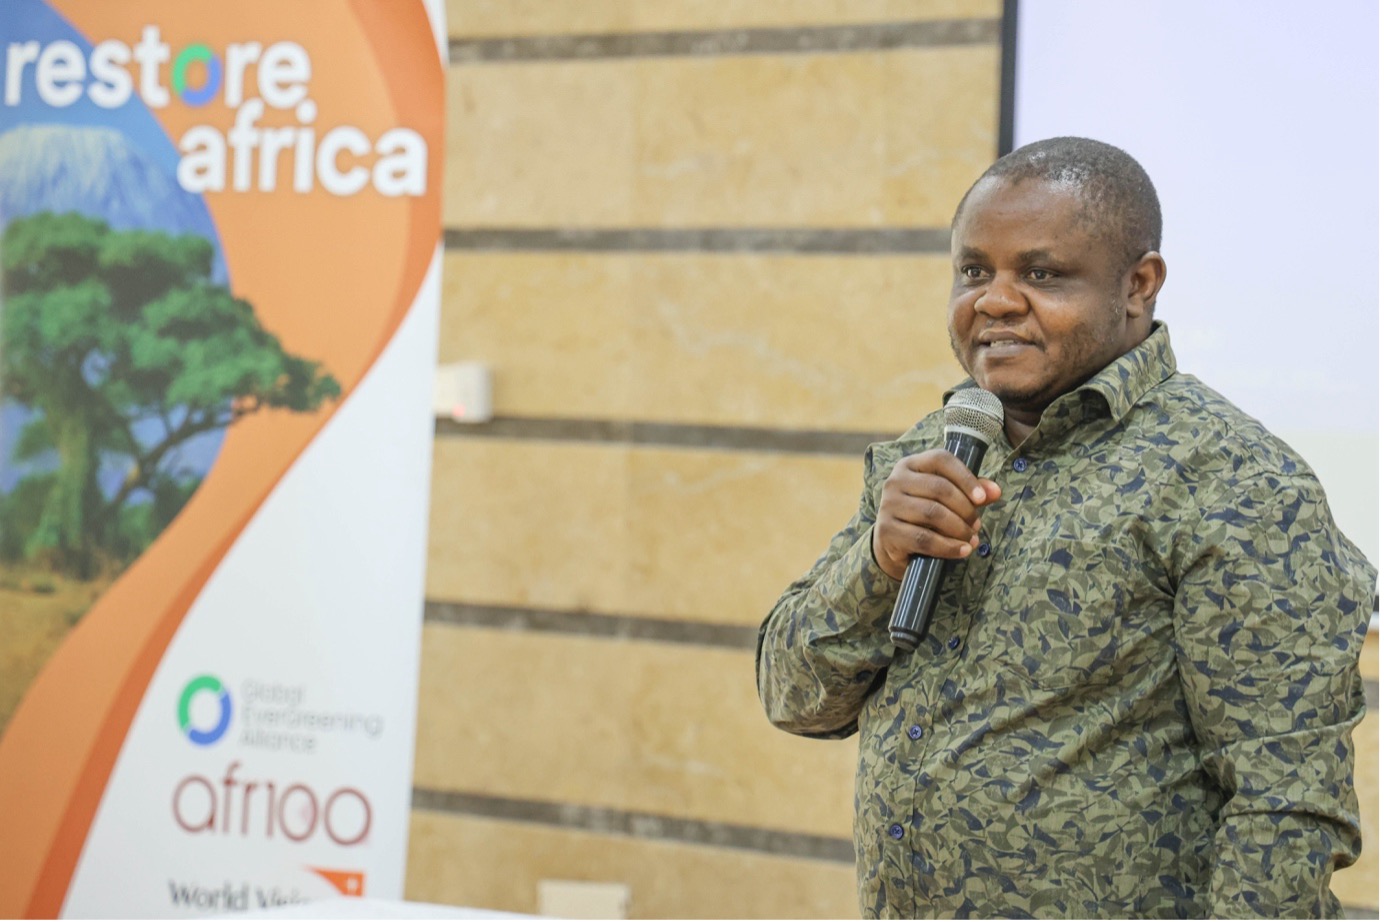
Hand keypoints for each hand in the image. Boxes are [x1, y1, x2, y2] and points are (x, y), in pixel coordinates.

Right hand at [872, 450, 1001, 580]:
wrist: (893, 542)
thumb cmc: (924, 514)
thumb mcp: (946, 498)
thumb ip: (971, 492)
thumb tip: (995, 491)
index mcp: (910, 465)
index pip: (941, 460)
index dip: (965, 477)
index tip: (982, 498)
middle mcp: (895, 481)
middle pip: (939, 488)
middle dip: (965, 508)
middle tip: (977, 524)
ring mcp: (888, 505)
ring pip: (932, 513)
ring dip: (959, 528)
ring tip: (971, 538)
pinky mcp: (887, 530)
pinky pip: (924, 539)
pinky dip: (948, 547)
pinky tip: (962, 550)